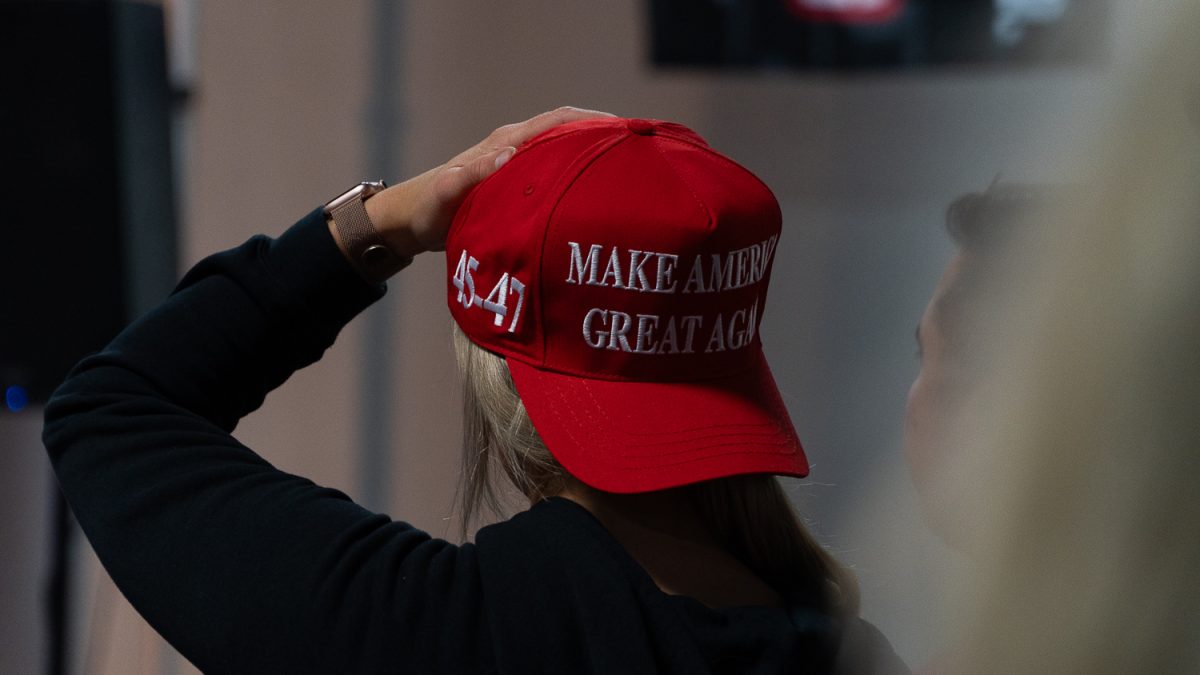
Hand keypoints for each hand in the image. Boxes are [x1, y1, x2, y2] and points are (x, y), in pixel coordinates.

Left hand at [362, 106, 615, 261]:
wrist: (412, 221)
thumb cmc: (427, 212)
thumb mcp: (442, 199)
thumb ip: (467, 178)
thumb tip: (507, 154)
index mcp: (506, 143)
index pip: (559, 121)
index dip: (593, 122)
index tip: (625, 132)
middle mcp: (517, 147)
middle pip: (570, 131)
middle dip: (605, 137)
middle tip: (642, 154)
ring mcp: (520, 164)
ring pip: (567, 151)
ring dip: (596, 156)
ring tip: (631, 174)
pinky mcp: (521, 182)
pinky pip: (559, 171)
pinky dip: (581, 175)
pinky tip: (600, 197)